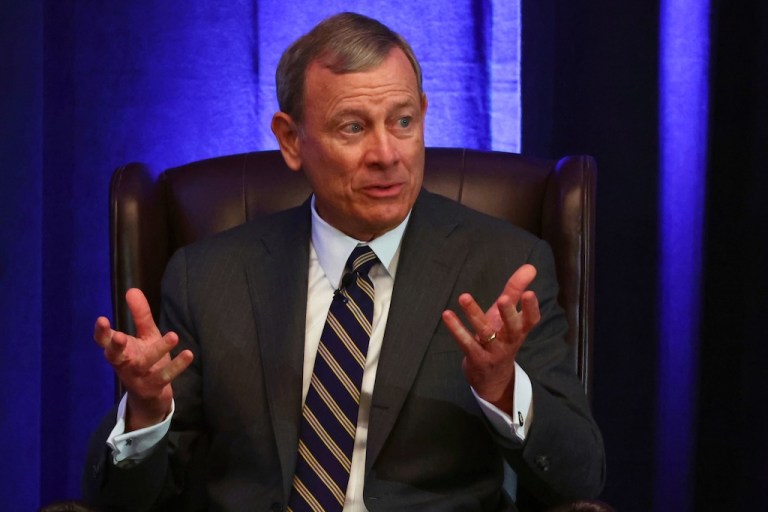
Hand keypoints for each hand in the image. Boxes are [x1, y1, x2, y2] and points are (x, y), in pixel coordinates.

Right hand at [93, 288, 192, 430]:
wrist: (150, 395)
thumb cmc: (143, 358)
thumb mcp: (144, 335)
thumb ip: (140, 315)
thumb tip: (132, 289)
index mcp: (119, 351)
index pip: (104, 341)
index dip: (101, 332)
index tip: (101, 319)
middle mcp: (124, 364)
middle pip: (115, 357)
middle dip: (116, 347)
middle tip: (120, 336)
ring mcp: (138, 377)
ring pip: (145, 364)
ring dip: (158, 350)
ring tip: (173, 335)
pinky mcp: (153, 386)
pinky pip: (165, 376)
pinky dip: (177, 366)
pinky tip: (189, 354)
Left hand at [441, 264, 540, 412]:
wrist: (492, 378)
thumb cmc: (501, 338)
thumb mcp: (507, 315)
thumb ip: (516, 290)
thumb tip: (530, 267)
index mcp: (520, 330)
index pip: (531, 319)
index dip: (531, 308)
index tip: (530, 293)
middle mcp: (509, 341)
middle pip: (512, 328)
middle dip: (508, 314)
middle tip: (503, 299)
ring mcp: (493, 351)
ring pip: (485, 333)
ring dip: (475, 315)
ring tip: (463, 296)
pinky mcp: (476, 358)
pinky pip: (466, 343)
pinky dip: (456, 329)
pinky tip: (447, 314)